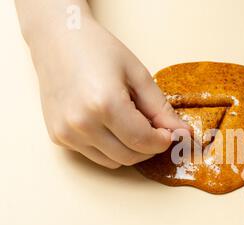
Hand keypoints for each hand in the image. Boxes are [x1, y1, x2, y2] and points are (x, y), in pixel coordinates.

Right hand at [28, 17, 188, 168]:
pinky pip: (94, 155)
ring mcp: (66, 132)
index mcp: (104, 104)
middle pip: (129, 156)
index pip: (143, 141)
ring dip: (130, 150)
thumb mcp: (138, 74)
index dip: (162, 141)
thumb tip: (183, 133)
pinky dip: (109, 147)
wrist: (55, 38)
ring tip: (131, 123)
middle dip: (149, 148)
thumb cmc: (98, 50)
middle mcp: (81, 123)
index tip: (169, 133)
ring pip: (113, 162)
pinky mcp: (57, 136)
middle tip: (154, 129)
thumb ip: (161, 108)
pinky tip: (110, 124)